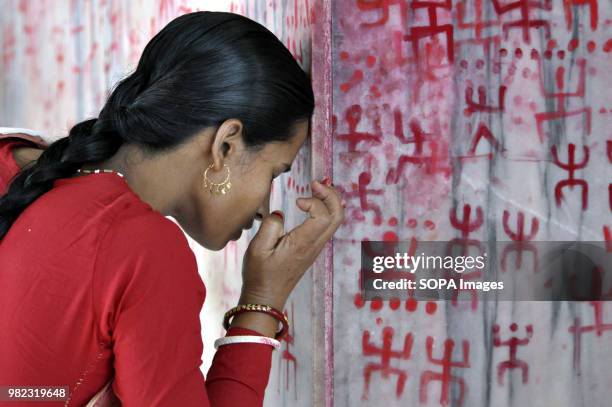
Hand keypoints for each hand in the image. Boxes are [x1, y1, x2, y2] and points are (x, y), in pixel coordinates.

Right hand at [239, 178, 344, 310]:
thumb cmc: (259, 274)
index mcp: (302, 244)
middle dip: (331, 195)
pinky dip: (326, 209)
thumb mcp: (257, 248)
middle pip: (337, 216)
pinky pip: (328, 226)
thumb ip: (270, 226)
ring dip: (330, 201)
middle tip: (315, 183)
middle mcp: (314, 245)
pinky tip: (315, 202)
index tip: (297, 200)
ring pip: (335, 220)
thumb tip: (281, 213)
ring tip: (316, 187)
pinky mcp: (312, 249)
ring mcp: (316, 247)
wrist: (266, 297)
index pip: (323, 216)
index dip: (314, 201)